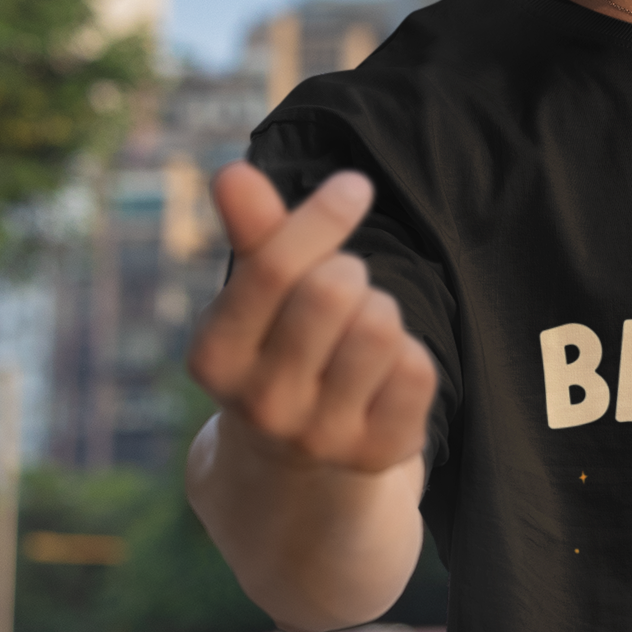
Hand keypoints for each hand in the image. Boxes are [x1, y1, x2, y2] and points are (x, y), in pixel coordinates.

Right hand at [188, 163, 436, 476]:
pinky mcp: (377, 453)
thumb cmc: (280, 345)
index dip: (322, 216)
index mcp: (215, 358)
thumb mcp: (257, 293)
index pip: (273, 268)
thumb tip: (232, 172)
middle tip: (343, 287)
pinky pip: (416, 368)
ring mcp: (320, 436)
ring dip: (381, 310)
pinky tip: (382, 373)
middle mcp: (261, 405)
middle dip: (350, 270)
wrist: (299, 459)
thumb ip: (253, 233)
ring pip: (380, 326)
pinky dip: (409, 354)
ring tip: (360, 330)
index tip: (354, 186)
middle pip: (332, 290)